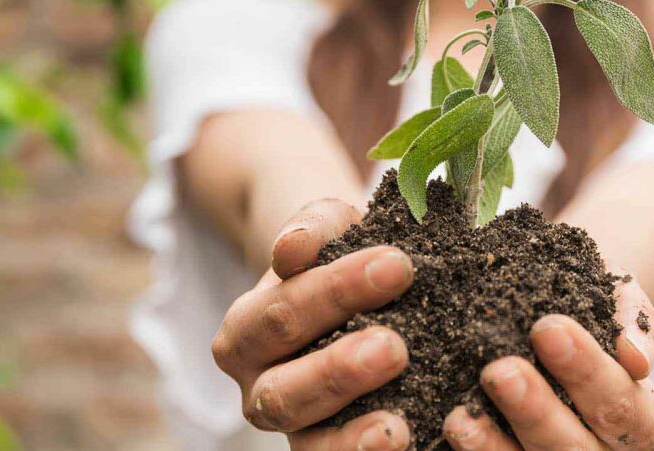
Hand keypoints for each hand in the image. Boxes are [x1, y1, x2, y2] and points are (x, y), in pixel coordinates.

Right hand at [212, 199, 414, 449]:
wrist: (360, 281)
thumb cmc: (339, 251)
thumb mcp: (326, 225)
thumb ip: (310, 230)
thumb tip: (291, 249)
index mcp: (246, 331)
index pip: (282, 312)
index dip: (336, 290)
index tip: (397, 264)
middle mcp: (260, 387)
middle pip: (285, 388)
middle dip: (338, 371)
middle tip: (395, 347)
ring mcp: (296, 427)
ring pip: (309, 442)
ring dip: (352, 434)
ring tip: (397, 426)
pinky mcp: (329, 447)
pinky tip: (407, 440)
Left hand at [442, 278, 653, 449]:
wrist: (558, 315)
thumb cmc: (593, 305)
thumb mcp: (617, 298)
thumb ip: (631, 318)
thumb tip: (634, 355)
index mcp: (638, 417)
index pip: (619, 401)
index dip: (586, 368)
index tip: (547, 327)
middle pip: (574, 447)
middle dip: (535, 410)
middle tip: (500, 371)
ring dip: (494, 445)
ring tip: (462, 418)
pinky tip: (455, 425)